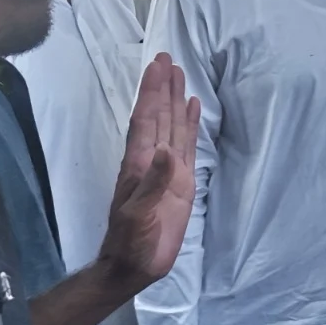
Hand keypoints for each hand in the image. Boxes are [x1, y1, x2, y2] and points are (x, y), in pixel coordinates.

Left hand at [98, 53, 200, 290]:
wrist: (134, 266)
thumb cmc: (132, 242)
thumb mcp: (140, 215)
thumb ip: (154, 183)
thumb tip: (168, 150)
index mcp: (140, 163)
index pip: (147, 119)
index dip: (152, 92)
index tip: (158, 66)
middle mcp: (153, 159)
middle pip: (159, 115)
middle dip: (162, 87)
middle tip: (167, 58)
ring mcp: (167, 169)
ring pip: (172, 126)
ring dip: (175, 100)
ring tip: (180, 75)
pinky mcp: (181, 182)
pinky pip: (186, 146)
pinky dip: (189, 125)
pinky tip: (193, 109)